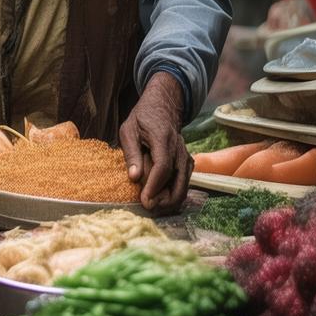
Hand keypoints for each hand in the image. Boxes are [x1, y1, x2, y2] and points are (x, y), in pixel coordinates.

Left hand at [119, 72, 191, 212]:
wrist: (163, 107)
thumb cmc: (143, 118)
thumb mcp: (129, 130)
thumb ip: (131, 153)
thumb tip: (134, 178)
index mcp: (163, 139)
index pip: (163, 167)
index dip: (154, 186)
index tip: (145, 200)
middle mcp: (179, 149)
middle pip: (179, 181)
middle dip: (165, 200)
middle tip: (148, 208)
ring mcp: (186, 156)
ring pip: (184, 185)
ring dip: (171, 200)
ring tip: (153, 207)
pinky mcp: (187, 163)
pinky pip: (184, 183)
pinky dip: (175, 195)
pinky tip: (162, 201)